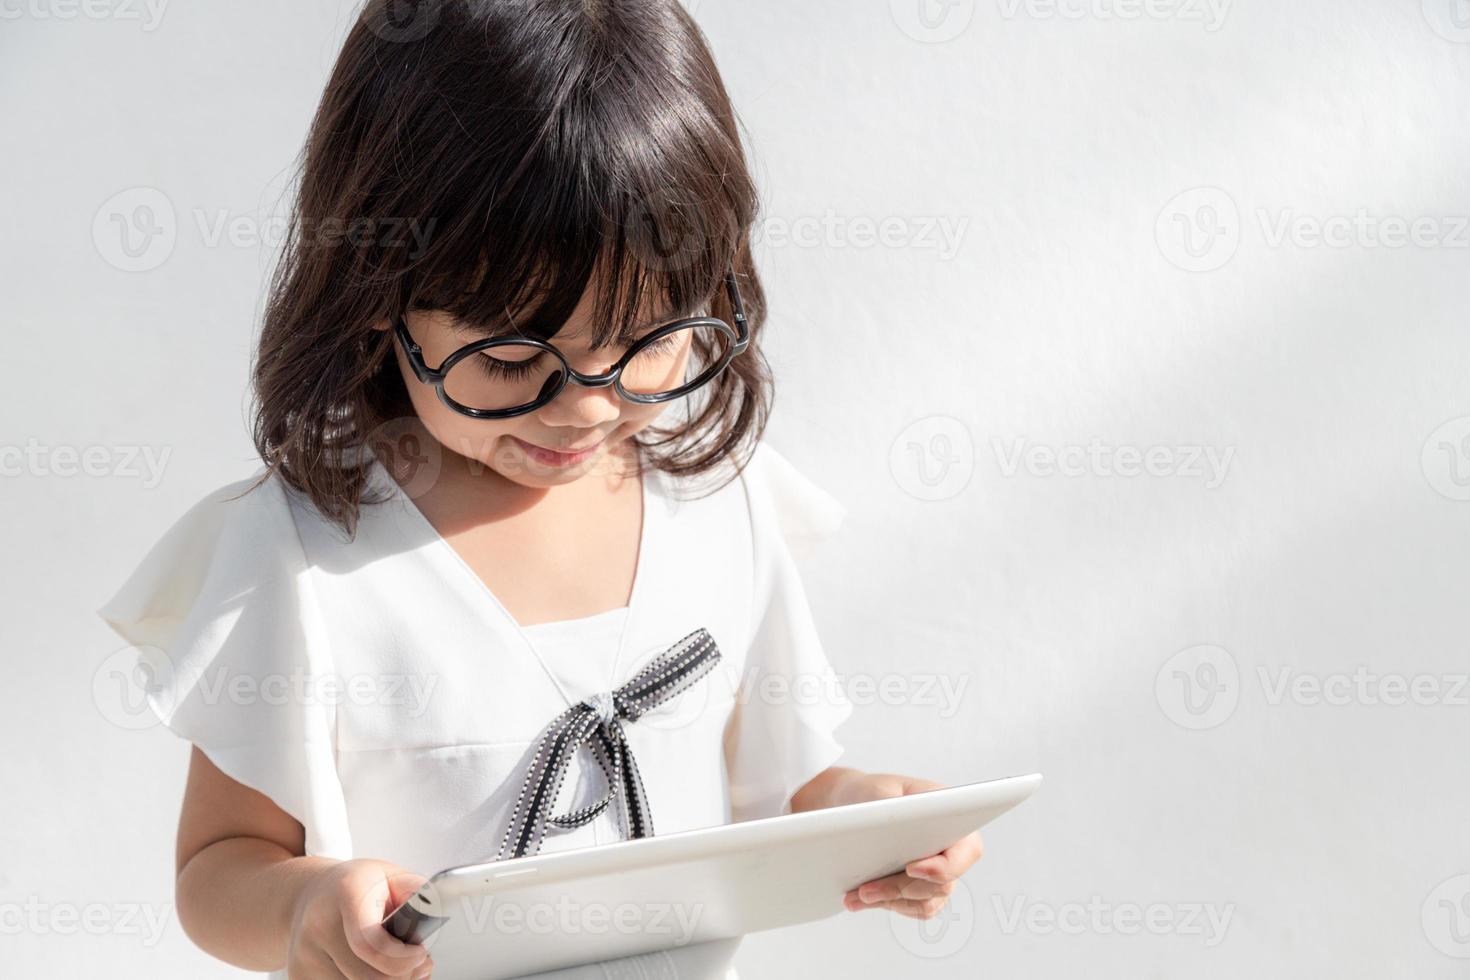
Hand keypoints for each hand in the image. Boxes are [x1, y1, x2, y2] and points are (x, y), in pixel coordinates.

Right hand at [287, 858, 432, 978]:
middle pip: (366, 976)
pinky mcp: (298, 975)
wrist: (312, 894)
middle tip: (420, 966)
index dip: (401, 959)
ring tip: (400, 967)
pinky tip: (376, 972)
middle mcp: (317, 925)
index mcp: (346, 893)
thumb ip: (417, 895)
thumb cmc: (359, 887)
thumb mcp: (393, 876)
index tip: (421, 955)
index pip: (369, 943)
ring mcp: (303, 954)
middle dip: (403, 976)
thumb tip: (433, 917)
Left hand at [838, 773, 984, 919]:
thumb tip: (894, 830)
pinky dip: (886, 904)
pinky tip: (860, 900)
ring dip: (890, 900)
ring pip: (926, 900)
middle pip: (941, 883)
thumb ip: (890, 810)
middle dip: (900, 888)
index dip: (944, 866)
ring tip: (856, 896)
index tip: (910, 868)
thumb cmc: (872, 793)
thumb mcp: (878, 792)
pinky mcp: (923, 889)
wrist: (856, 805)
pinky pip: (913, 907)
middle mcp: (952, 847)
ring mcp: (939, 871)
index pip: (967, 850)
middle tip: (865, 890)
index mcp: (951, 816)